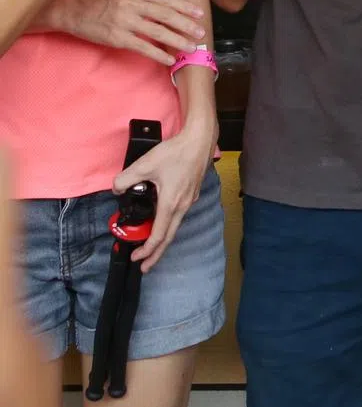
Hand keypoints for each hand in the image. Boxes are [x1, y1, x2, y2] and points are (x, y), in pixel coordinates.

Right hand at [53, 0, 205, 64]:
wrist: (73, 11)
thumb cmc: (103, 1)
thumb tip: (173, 8)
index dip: (185, 7)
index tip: (200, 13)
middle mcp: (131, 3)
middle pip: (166, 14)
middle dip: (186, 24)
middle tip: (201, 32)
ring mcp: (124, 21)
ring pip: (157, 31)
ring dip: (177, 40)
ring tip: (190, 47)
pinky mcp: (116, 37)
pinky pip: (143, 47)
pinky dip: (158, 54)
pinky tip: (169, 59)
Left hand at [112, 121, 215, 272]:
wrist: (200, 139)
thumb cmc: (176, 152)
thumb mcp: (145, 164)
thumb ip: (125, 178)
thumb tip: (116, 188)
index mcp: (170, 204)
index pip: (158, 236)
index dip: (146, 251)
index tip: (135, 258)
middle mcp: (182, 206)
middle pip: (169, 237)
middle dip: (156, 254)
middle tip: (145, 266)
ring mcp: (190, 199)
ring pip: (175, 226)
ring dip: (163, 239)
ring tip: (152, 246)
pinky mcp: (193, 192)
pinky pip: (179, 215)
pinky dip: (169, 225)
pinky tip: (163, 219)